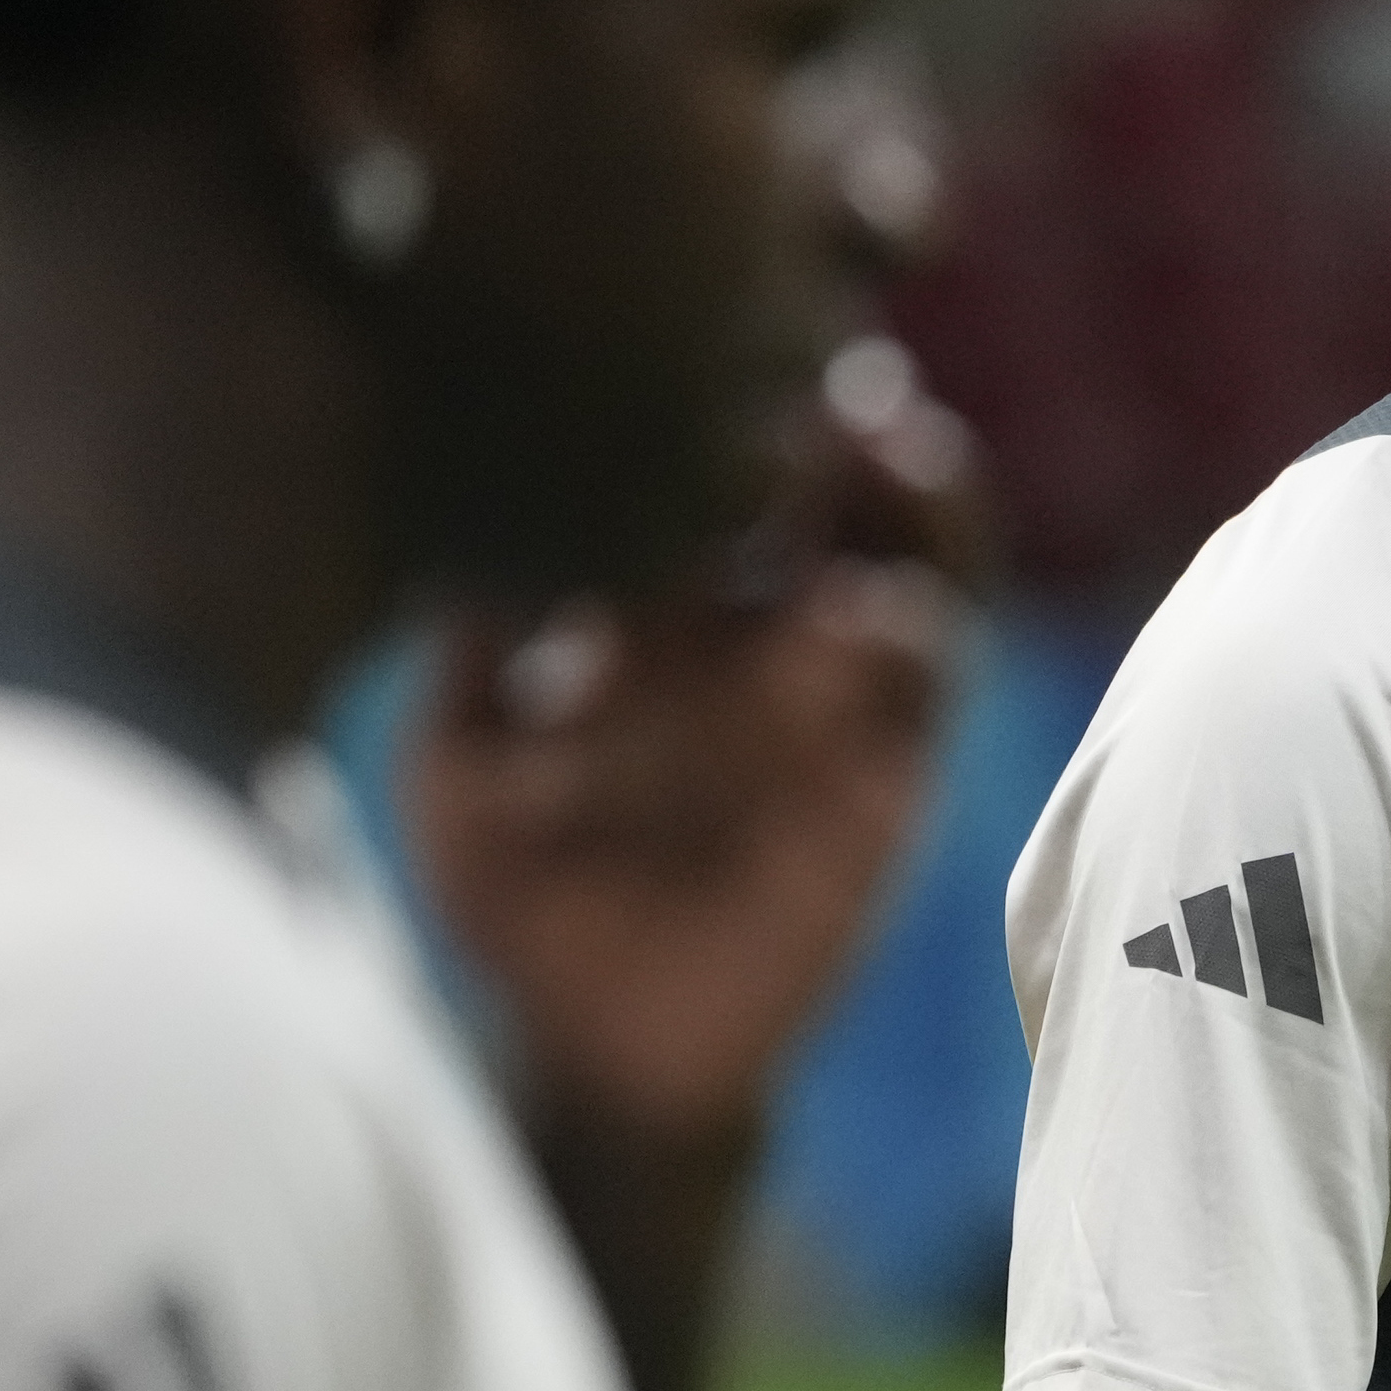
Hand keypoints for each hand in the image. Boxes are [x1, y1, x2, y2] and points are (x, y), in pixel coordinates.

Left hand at [408, 355, 988, 1154]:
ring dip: (904, 494)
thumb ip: (465, 665)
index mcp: (656, 608)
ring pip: (901, 552)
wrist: (605, 1053)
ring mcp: (832, 694)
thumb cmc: (519, 906)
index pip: (706, 474)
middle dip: (831, 422)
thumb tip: (467, 547)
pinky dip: (922, 619)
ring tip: (888, 444)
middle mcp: (756, 630)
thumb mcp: (458, 773)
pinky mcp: (891, 770)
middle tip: (819, 371)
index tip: (701, 337)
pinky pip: (932, 674)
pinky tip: (879, 597)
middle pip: (821, 488)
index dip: (717, 402)